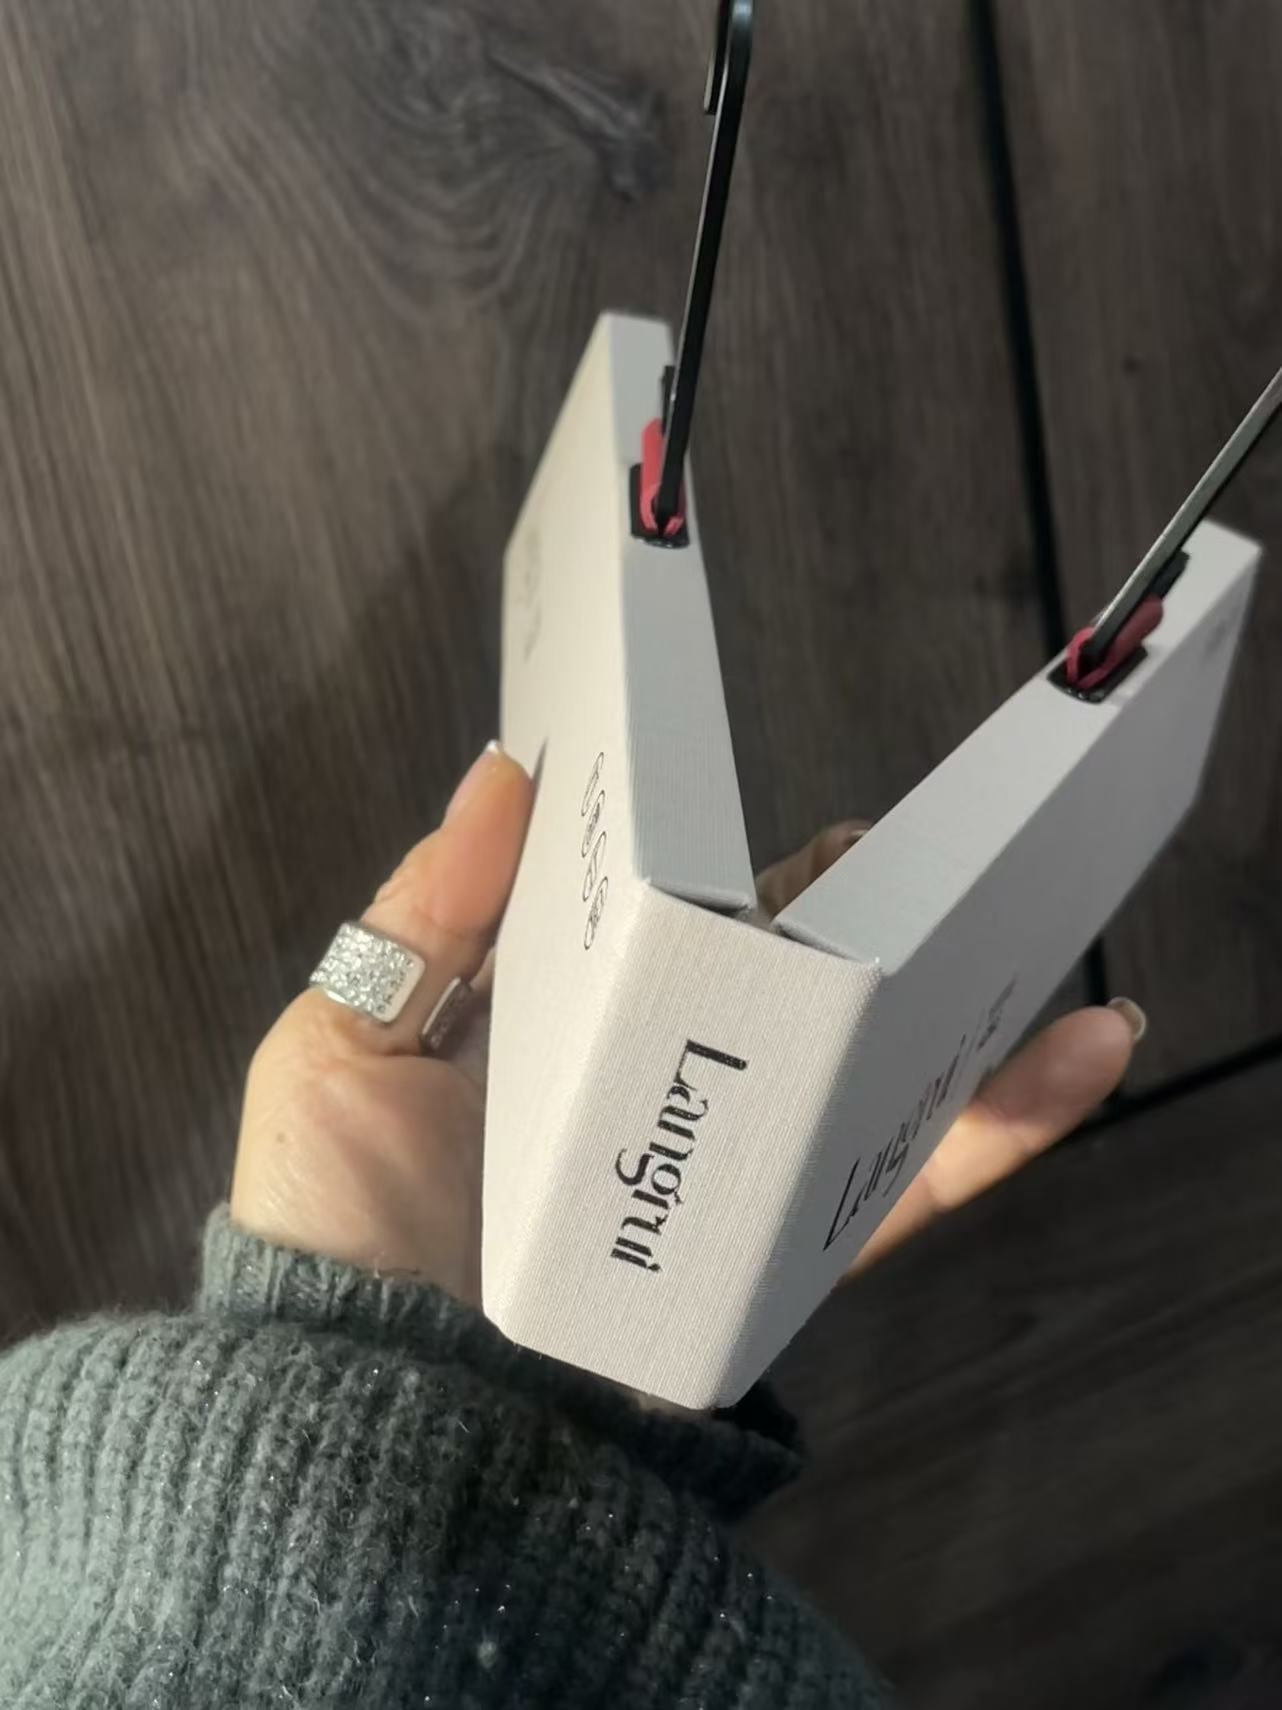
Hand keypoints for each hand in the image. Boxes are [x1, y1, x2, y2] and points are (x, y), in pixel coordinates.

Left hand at [232, 752, 1140, 1308]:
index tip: (800, 820)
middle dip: (859, 925)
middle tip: (920, 862)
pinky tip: (1080, 1056)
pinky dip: (998, 1127)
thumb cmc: (334, 1227)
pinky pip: (902, 1189)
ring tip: (1028, 934)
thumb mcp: (344, 1042)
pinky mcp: (776, 1259)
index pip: (671, 935)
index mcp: (565, 1039)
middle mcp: (657, 1101)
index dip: (738, 872)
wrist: (375, 1414)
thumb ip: (429, 908)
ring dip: (965, 1010)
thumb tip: (506, 771)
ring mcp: (723, 1180)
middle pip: (786, 996)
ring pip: (865, 1081)